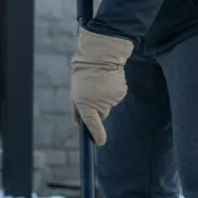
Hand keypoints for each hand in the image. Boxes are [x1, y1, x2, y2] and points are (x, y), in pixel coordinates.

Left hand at [71, 28, 132, 144]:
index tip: (100, 143)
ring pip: (109, 105)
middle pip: (101, 114)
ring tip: (99, 82)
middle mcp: (100, 105)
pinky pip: (116, 97)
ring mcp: (112, 99)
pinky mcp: (121, 92)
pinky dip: (112, 91)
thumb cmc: (84, 73)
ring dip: (104, 97)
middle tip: (91, 92)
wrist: (100, 55)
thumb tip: (80, 122)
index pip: (92, 125)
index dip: (97, 135)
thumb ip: (78, 108)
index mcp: (86, 105)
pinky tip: (108, 80)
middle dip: (97, 108)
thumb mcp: (75, 92)